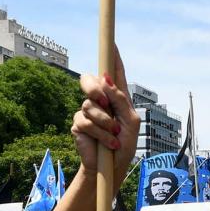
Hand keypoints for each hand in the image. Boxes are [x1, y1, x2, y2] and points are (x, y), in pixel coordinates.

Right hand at [72, 44, 140, 181]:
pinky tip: (107, 142)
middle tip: (104, 102)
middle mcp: (100, 101)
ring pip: (89, 104)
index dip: (112, 58)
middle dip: (95, 89)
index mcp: (116, 97)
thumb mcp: (130, 122)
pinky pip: (85, 121)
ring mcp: (88, 111)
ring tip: (113, 135)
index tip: (112, 43)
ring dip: (105, 122)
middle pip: (90, 80)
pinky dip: (99, 133)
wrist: (111, 167)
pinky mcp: (79, 124)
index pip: (114, 73)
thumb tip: (106, 79)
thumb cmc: (124, 144)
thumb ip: (120, 100)